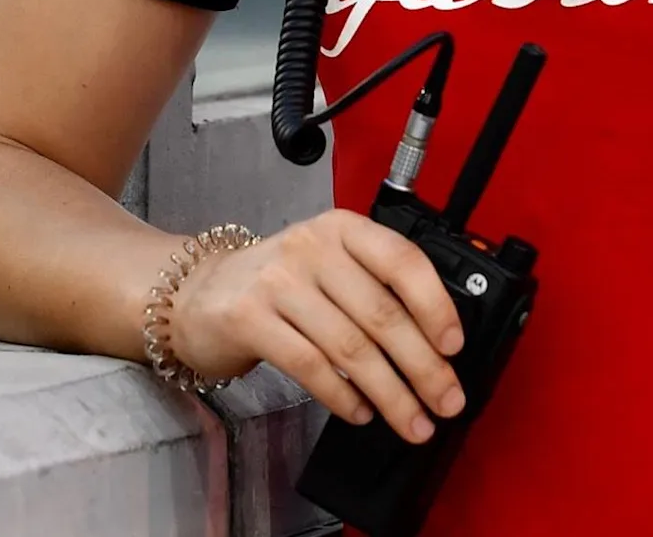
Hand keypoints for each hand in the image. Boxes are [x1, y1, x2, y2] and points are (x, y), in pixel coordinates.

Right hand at [165, 209, 467, 442]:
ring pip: (350, 347)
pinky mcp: (250, 319)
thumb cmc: (276, 284)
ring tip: (412, 421)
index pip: (402, 261)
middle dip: (423, 367)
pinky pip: (310, 366)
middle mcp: (311, 248)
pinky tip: (361, 413)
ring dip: (391, 393)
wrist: (198, 292)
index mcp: (342, 230)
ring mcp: (278, 282)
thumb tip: (436, 346)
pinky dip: (342, 397)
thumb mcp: (329, 266)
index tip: (454, 347)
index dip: (435, 306)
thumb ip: (374, 290)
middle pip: (381, 314)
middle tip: (447, 401)